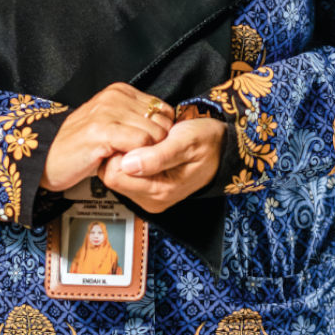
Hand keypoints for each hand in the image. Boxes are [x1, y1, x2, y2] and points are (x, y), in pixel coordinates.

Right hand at [40, 83, 173, 192]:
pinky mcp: (102, 130)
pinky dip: (138, 158)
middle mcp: (114, 97)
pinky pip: (140, 144)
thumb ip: (134, 119)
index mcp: (119, 91)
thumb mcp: (109, 122)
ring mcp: (108, 112)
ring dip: (147, 154)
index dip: (161, 133)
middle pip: (162, 122)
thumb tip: (166, 126)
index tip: (147, 147)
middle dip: (156, 145)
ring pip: (154, 134)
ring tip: (128, 160)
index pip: (163, 109)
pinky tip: (122, 162)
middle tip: (138, 157)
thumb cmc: (79, 146)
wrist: (46, 158)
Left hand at [101, 118, 224, 212]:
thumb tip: (128, 164)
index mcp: (160, 191)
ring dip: (124, 154)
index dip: (117, 151)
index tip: (131, 134)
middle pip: (112, 176)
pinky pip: (124, 173)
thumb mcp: (186, 142)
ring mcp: (149, 195)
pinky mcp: (147, 188)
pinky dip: (129, 157)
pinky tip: (143, 146)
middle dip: (119, 153)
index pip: (115, 175)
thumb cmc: (207, 141)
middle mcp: (152, 199)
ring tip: (143, 140)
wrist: (222, 147)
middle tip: (137, 135)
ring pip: (116, 173)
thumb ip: (157, 156)